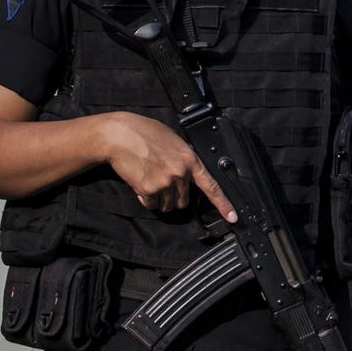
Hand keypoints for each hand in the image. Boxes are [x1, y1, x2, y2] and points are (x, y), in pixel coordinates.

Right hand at [102, 111, 236, 221]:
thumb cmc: (142, 133)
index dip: (224, 204)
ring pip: (167, 205)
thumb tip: (185, 172)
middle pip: (184, 200)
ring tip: (148, 177)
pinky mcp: (149, 190)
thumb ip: (182, 157)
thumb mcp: (171, 139)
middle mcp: (180, 173)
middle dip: (174, 196)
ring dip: (159, 198)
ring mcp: (165, 182)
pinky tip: (139, 181)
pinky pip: (151, 204)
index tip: (233, 217)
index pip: (211, 186)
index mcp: (189, 159)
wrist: (119, 135)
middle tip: (161, 180)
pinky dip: (145, 198)